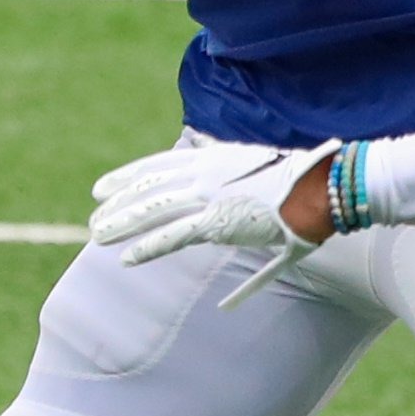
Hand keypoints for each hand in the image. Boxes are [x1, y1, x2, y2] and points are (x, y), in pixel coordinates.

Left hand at [86, 137, 340, 266]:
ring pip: (152, 210)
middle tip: (95, 215)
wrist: (320, 187)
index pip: (155, 165)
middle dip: (117, 203)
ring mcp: (208, 196)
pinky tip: (126, 257)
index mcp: (210, 157)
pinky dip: (147, 247)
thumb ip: (225, 164)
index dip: (125, 177)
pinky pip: (172, 236)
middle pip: (147, 187)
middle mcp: (203, 172)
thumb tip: (206, 157)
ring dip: (122, 225)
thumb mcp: (252, 162)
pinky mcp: (217, 222)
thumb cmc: (296, 177)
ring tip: (97, 237)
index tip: (101, 188)